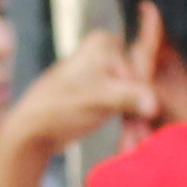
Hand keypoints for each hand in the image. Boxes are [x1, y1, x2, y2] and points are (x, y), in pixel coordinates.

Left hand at [0, 34, 158, 166]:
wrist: (32, 131)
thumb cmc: (58, 108)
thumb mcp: (95, 100)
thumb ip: (126, 97)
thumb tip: (155, 102)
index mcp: (103, 43)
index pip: (139, 67)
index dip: (144, 95)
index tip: (144, 120)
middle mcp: (107, 51)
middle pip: (139, 81)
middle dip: (140, 111)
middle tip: (139, 138)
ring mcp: (106, 71)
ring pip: (136, 96)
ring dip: (136, 121)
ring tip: (132, 143)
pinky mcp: (104, 91)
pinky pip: (127, 105)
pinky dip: (130, 122)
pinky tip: (130, 141)